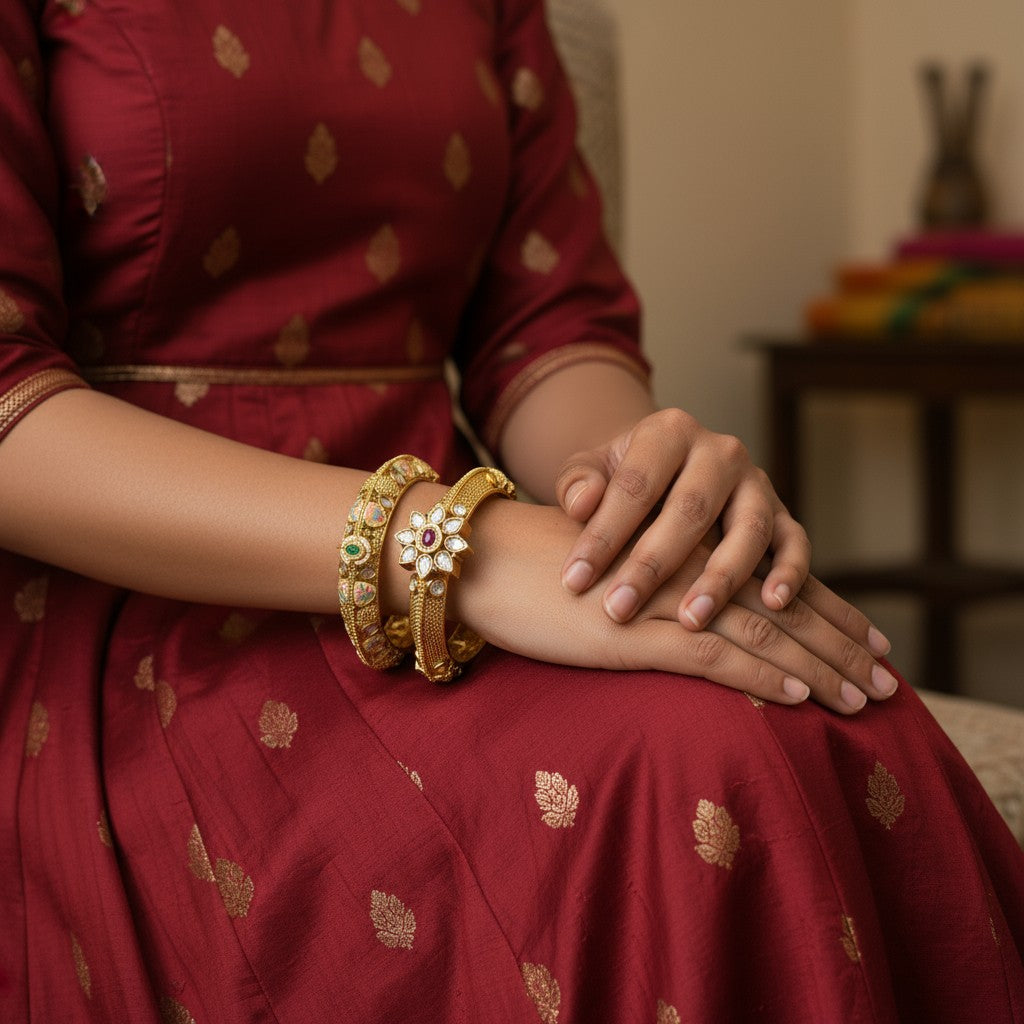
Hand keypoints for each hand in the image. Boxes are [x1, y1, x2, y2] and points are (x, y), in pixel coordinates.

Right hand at [453, 498, 897, 714]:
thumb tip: (684, 618)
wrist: (478, 555)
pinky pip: (714, 655)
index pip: (767, 577)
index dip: (823, 608)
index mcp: (681, 549)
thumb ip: (646, 586)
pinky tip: (800, 697)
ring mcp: (663, 598)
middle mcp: (686, 566)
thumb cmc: (532, 566)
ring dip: (819, 666)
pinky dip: (762, 677)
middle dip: (839, 641)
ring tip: (865, 699)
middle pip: (780, 606)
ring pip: (761, 632)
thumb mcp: (603, 569)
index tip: (867, 637)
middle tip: (888, 678)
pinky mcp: (635, 632)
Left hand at [553, 408, 828, 627]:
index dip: (603, 534)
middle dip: (652, 565)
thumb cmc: (616, 481)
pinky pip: (794, 541)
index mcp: (668, 432)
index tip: (573, 581)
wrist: (663, 474)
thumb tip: (580, 504)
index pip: (635, 484)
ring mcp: (755, 482)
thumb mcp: (588, 471)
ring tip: (691, 620)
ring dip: (720, 578)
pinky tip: (772, 604)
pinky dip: (790, 571)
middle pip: (690, 508)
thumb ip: (577, 483)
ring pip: (747, 528)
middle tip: (619, 609)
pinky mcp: (781, 513)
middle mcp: (719, 451)